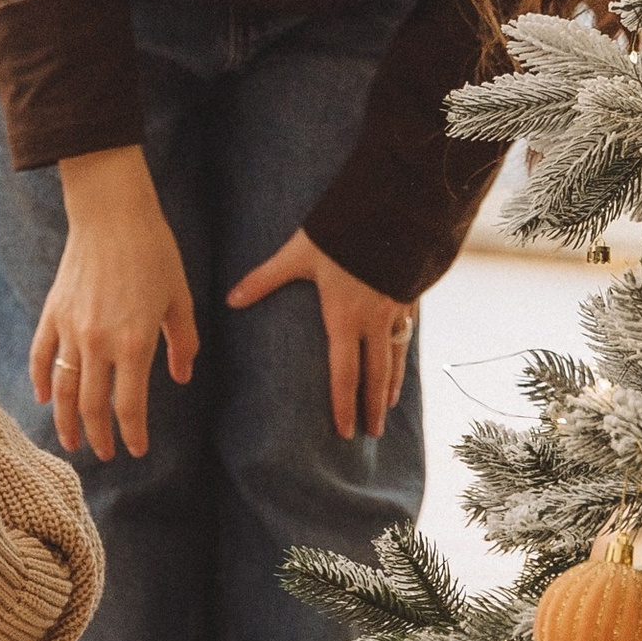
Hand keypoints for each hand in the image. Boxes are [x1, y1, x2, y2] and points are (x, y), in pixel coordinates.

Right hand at [30, 145, 197, 460]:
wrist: (112, 214)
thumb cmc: (154, 252)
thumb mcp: (180, 298)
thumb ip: (183, 342)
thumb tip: (182, 376)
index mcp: (135, 343)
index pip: (130, 406)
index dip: (134, 434)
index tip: (138, 450)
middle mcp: (99, 343)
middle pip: (93, 406)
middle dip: (99, 437)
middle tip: (104, 454)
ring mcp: (70, 330)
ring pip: (63, 389)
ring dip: (66, 421)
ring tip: (71, 442)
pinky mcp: (52, 314)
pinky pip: (40, 357)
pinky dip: (40, 381)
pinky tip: (43, 400)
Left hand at [227, 226, 415, 439]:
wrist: (394, 208)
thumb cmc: (342, 232)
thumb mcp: (297, 254)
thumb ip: (264, 278)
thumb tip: (230, 299)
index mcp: (344, 318)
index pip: (343, 374)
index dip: (344, 405)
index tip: (345, 431)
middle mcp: (374, 321)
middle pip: (374, 375)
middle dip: (372, 407)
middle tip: (370, 433)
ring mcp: (397, 310)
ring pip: (395, 358)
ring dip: (391, 386)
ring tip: (389, 407)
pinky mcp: (411, 294)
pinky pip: (408, 333)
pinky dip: (404, 353)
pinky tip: (402, 359)